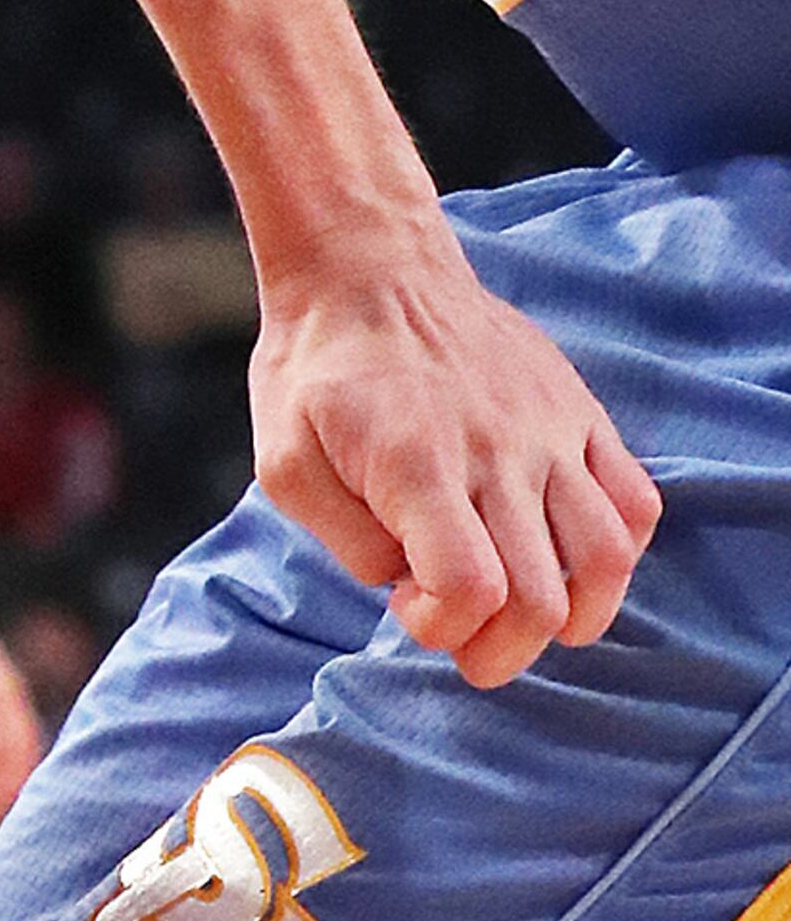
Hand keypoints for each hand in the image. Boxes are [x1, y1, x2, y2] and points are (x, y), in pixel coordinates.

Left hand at [251, 241, 655, 687]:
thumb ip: (342, 537)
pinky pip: (636, 502)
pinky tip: (571, 565)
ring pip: (605, 558)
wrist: (369, 270)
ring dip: (574, 617)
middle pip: (539, 595)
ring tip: (533, 623)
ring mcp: (550, 433)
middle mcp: (497, 453)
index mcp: (418, 467)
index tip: (407, 608)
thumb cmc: (315, 370)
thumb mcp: (283, 461)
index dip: (443, 629)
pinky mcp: (581, 415)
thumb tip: (402, 583)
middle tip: (464, 646)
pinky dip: (619, 555)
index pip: (471, 590)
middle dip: (500, 650)